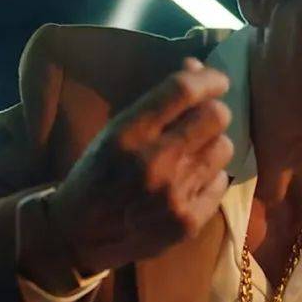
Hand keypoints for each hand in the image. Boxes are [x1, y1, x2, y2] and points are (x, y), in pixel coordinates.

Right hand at [45, 57, 232, 273]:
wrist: (78, 235)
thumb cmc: (98, 174)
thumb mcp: (116, 130)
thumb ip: (157, 101)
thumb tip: (195, 66)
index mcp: (129, 133)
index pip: (183, 90)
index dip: (209, 79)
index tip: (218, 81)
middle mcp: (154, 162)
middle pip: (216, 116)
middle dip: (213, 113)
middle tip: (202, 122)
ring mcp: (174, 194)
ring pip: (223, 148)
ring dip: (211, 146)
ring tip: (191, 156)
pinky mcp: (187, 221)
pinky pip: (221, 181)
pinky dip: (209, 178)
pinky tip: (189, 184)